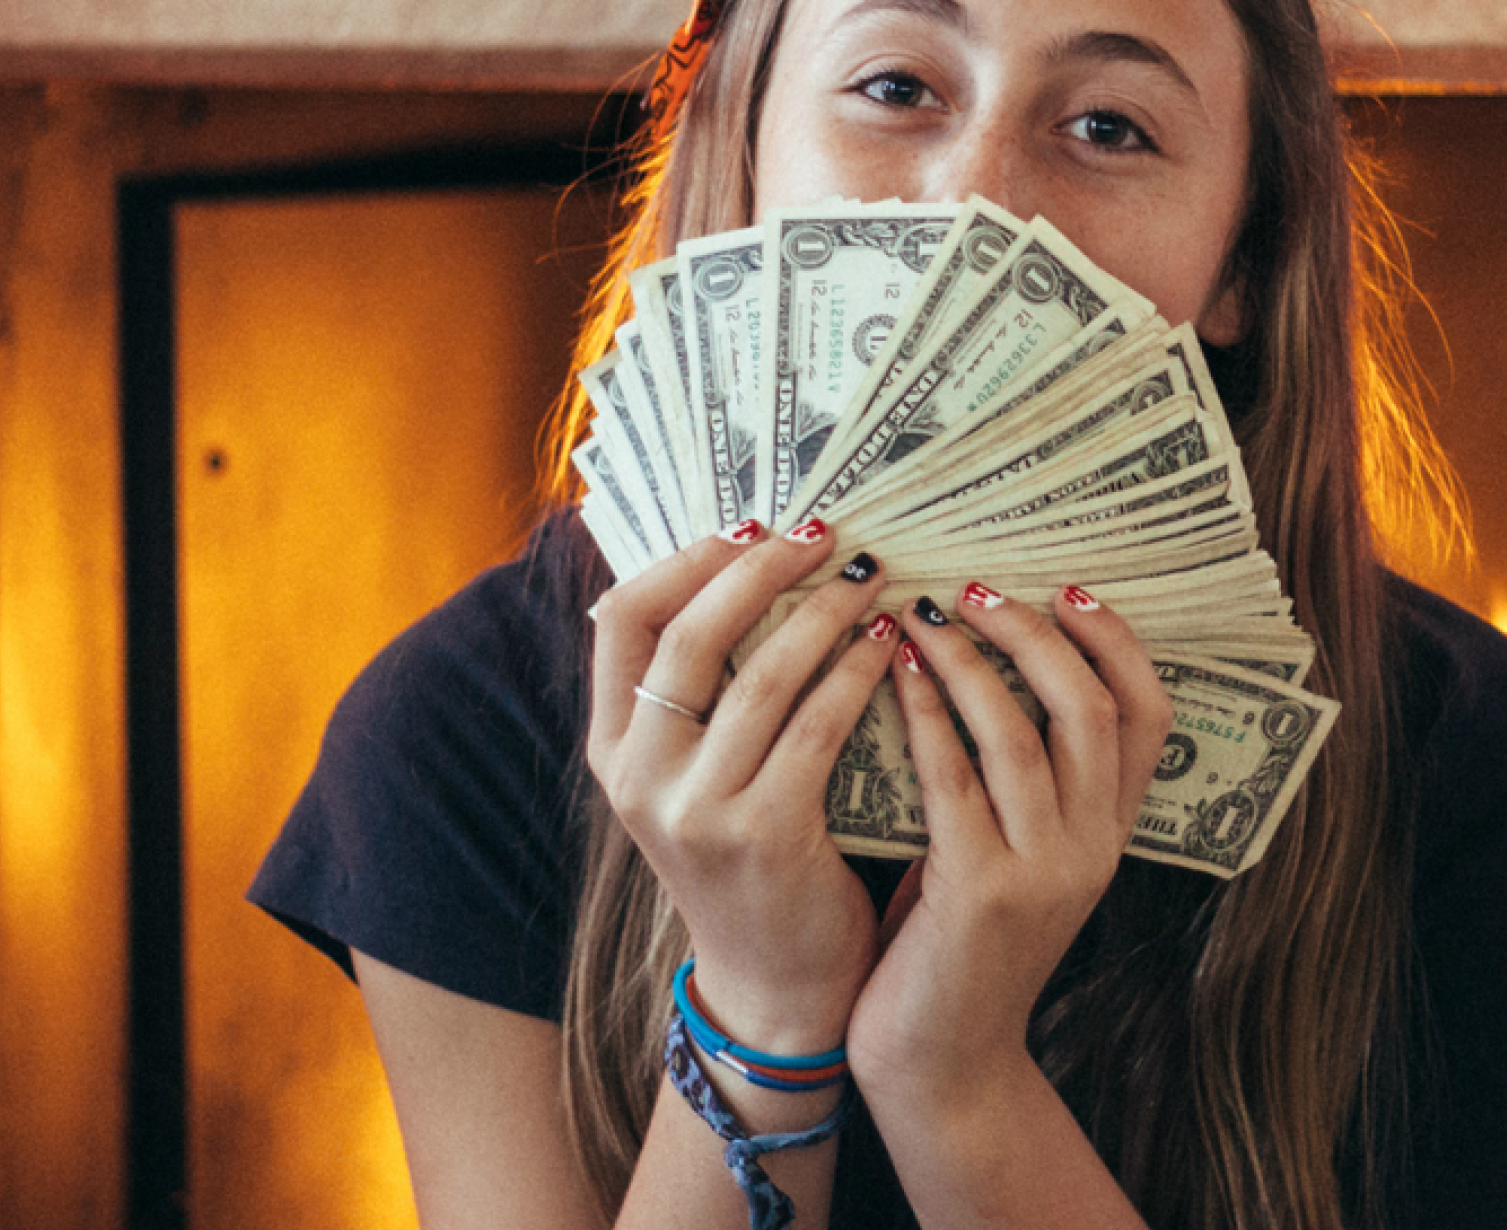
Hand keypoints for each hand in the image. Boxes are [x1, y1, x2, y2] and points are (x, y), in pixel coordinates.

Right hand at [586, 519, 897, 1056]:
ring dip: (826, 613)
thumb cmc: (752, 857)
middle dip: (762, 568)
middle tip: (826, 531)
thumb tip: (743, 563)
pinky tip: (891, 647)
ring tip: (872, 580)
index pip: (623, 618)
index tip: (752, 522)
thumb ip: (701, 694)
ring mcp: (697, 811)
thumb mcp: (697, 776)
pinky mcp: (765, 836)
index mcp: (614, 748)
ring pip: (764, 674)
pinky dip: (859, 674)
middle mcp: (640, 777)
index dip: (687, 558)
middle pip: (691, 633)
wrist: (777, 984)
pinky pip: (819, 726)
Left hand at [846, 583, 1174, 1107]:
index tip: (1065, 586)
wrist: (942, 1064)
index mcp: (1109, 832)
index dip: (1115, 640)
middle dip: (1033, 634)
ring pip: (1022, 735)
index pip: (1149, 712)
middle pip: (1093, 708)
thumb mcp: (1010, 853)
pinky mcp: (980, 895)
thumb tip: (977, 655)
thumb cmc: (956, 943)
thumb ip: (1013, 775)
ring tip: (915, 615)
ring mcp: (1043, 873)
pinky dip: (925, 716)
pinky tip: (889, 675)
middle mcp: (1091, 847)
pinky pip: (955, 782)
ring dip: (967, 661)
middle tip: (973, 588)